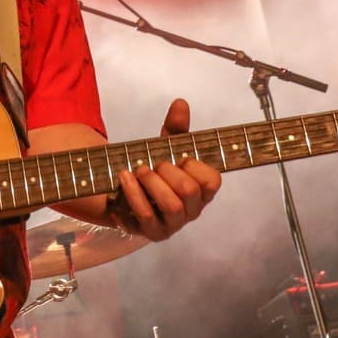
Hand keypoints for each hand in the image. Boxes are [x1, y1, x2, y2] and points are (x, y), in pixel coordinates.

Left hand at [107, 99, 221, 241]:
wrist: (126, 191)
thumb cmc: (156, 170)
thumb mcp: (166, 147)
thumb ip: (175, 127)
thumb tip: (180, 103)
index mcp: (201, 190)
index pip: (212, 181)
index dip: (195, 165)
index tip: (180, 156)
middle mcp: (192, 210)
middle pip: (190, 192)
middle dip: (169, 172)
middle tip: (154, 163)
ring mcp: (172, 225)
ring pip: (172, 207)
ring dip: (152, 184)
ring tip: (138, 170)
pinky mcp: (151, 233)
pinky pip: (146, 217)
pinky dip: (134, 194)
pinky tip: (124, 178)